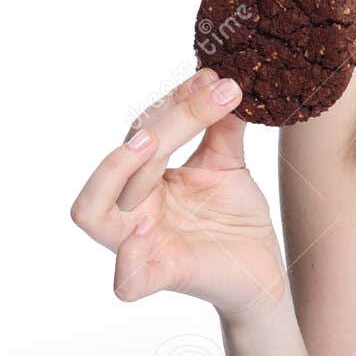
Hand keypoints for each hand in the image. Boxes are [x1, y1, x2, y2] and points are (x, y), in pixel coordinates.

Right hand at [69, 68, 286, 324]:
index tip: (212, 78)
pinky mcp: (162, 275)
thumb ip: (221, 128)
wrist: (262, 268)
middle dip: (167, 122)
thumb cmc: (235, 217)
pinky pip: (126, 277)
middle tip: (210, 94)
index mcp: (146, 179)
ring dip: (114, 172)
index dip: (174, 103)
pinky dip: (128, 254)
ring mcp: (141, 244)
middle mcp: (132, 209)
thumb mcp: (228, 164)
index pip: (142, 132)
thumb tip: (222, 82)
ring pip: (93, 213)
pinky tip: (145, 226)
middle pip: (125, 159)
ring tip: (149, 143)